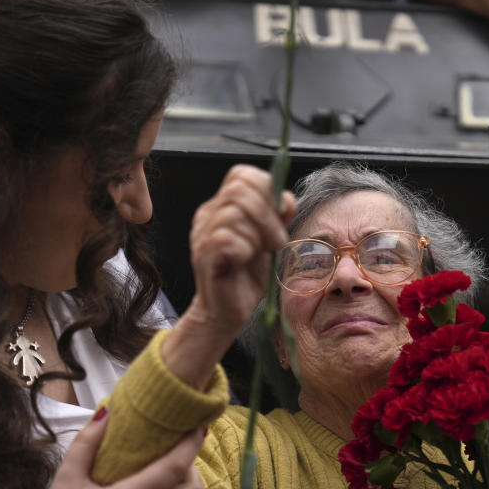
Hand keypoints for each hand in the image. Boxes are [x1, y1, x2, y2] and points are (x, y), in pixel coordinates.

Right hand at [187, 164, 295, 331]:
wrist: (228, 313)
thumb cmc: (247, 278)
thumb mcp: (270, 242)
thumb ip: (278, 217)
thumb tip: (286, 199)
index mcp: (224, 206)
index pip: (243, 175)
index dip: (267, 191)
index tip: (280, 219)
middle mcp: (209, 215)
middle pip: (239, 189)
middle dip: (267, 215)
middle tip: (276, 242)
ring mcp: (203, 233)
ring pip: (234, 213)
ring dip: (257, 235)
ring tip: (260, 254)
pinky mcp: (204, 254)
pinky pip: (226, 238)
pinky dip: (244, 249)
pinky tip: (243, 262)